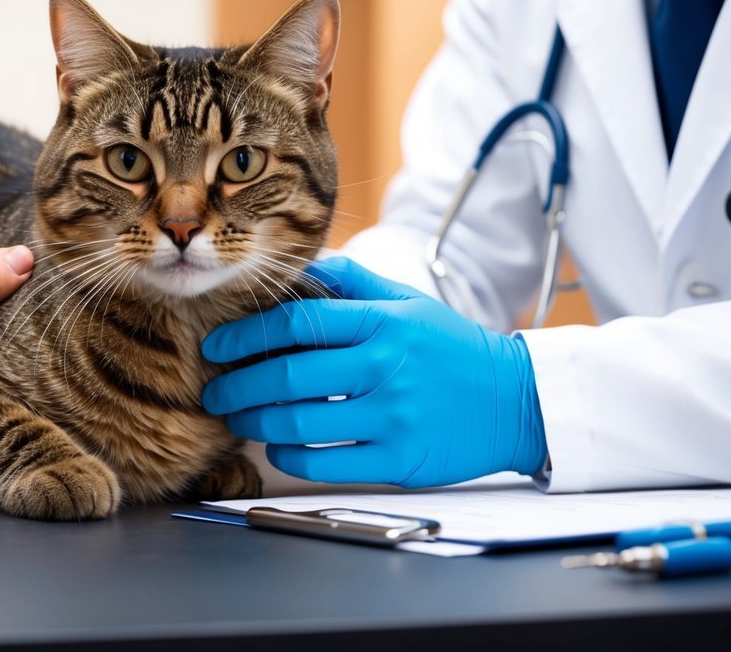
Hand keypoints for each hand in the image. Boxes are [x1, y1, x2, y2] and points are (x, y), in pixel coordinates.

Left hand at [201, 256, 545, 487]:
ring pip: (300, 423)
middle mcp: (386, 367)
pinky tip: (276, 446)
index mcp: (383, 322)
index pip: (297, 322)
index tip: (217, 345)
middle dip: (238, 386)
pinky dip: (290, 457)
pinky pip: (326, 464)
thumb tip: (299, 268)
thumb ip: (352, 282)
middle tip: (213, 391)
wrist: (516, 400)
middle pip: (289, 376)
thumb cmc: (450, 347)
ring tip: (238, 419)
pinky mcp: (400, 459)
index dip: (247, 334)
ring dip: (256, 423)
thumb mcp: (408, 302)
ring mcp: (394, 416)